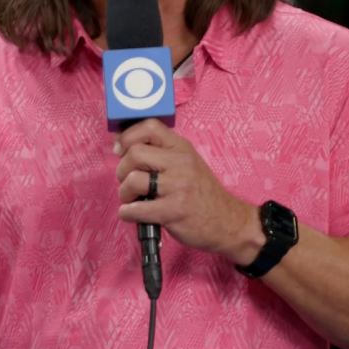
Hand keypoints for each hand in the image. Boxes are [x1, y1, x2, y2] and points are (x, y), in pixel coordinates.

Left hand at [115, 119, 263, 264]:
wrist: (228, 222)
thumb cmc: (203, 194)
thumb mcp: (188, 163)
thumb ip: (162, 154)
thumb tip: (125, 146)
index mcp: (182, 148)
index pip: (149, 126)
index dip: (128, 136)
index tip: (120, 149)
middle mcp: (181, 163)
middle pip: (134, 153)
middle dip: (122, 170)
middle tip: (127, 181)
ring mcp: (178, 186)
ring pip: (133, 180)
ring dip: (124, 193)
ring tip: (132, 199)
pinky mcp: (174, 211)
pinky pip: (137, 209)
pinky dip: (127, 213)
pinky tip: (132, 213)